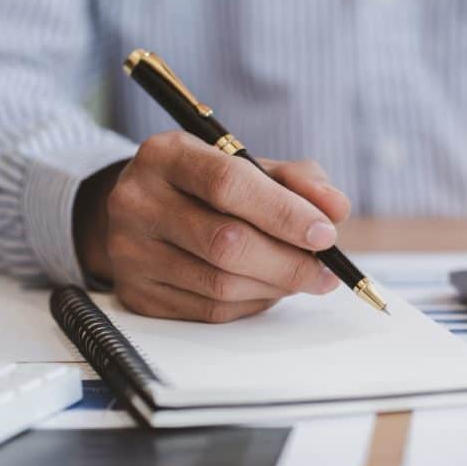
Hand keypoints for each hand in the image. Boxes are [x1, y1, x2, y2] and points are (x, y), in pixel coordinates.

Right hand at [73, 131, 350, 321]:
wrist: (142, 211)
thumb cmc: (207, 185)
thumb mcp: (249, 164)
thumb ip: (298, 180)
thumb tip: (335, 209)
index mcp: (167, 155)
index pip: (229, 185)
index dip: (284, 213)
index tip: (326, 234)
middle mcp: (138, 201)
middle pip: (225, 242)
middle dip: (289, 261)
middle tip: (325, 270)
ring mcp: (131, 252)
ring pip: (220, 284)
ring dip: (276, 286)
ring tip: (304, 277)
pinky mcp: (137, 294)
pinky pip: (209, 311)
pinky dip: (252, 303)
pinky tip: (269, 288)